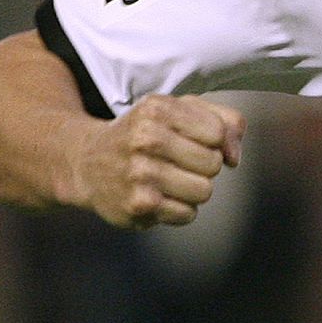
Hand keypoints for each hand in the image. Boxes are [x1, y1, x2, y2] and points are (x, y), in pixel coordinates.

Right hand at [71, 94, 245, 228]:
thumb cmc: (147, 134)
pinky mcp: (138, 204)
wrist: (87, 164)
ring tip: (169, 179)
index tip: (192, 140)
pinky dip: (179, 209)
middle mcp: (146, 138)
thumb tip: (234, 158)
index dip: (213, 140)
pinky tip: (158, 196)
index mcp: (157, 109)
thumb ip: (224, 121)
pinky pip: (188, 214)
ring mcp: (140, 173)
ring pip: (204, 191)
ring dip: (193, 189)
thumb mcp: (181, 110)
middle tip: (177, 161)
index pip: (217, 132)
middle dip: (203, 165)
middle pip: (212, 163)